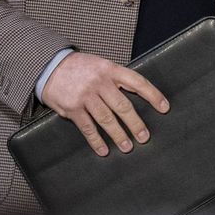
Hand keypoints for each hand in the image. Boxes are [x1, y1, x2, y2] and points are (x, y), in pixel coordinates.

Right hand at [42, 52, 168, 155]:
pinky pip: (87, 128)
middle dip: (135, 123)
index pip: (137, 82)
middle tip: (144, 137)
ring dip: (119, 135)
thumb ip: (116, 78)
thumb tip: (137, 94)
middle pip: (123, 106)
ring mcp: (85, 96)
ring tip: (128, 147)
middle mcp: (99, 82)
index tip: (164, 108)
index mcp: (110, 69)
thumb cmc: (81, 68)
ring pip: (107, 119)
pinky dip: (96, 141)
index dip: (153, 95)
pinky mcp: (72, 108)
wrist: (50, 66)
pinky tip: (104, 150)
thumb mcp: (101, 65)